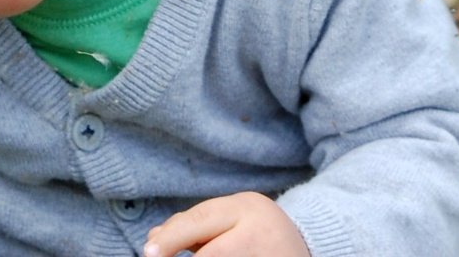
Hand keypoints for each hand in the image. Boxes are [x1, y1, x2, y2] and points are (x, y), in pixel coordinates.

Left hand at [144, 193, 311, 256]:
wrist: (310, 244)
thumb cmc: (258, 232)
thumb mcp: (231, 218)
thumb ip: (196, 226)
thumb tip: (154, 238)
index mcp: (247, 206)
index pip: (200, 219)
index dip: (171, 237)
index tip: (149, 252)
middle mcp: (262, 228)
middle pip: (213, 251)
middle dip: (184, 254)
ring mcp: (270, 255)